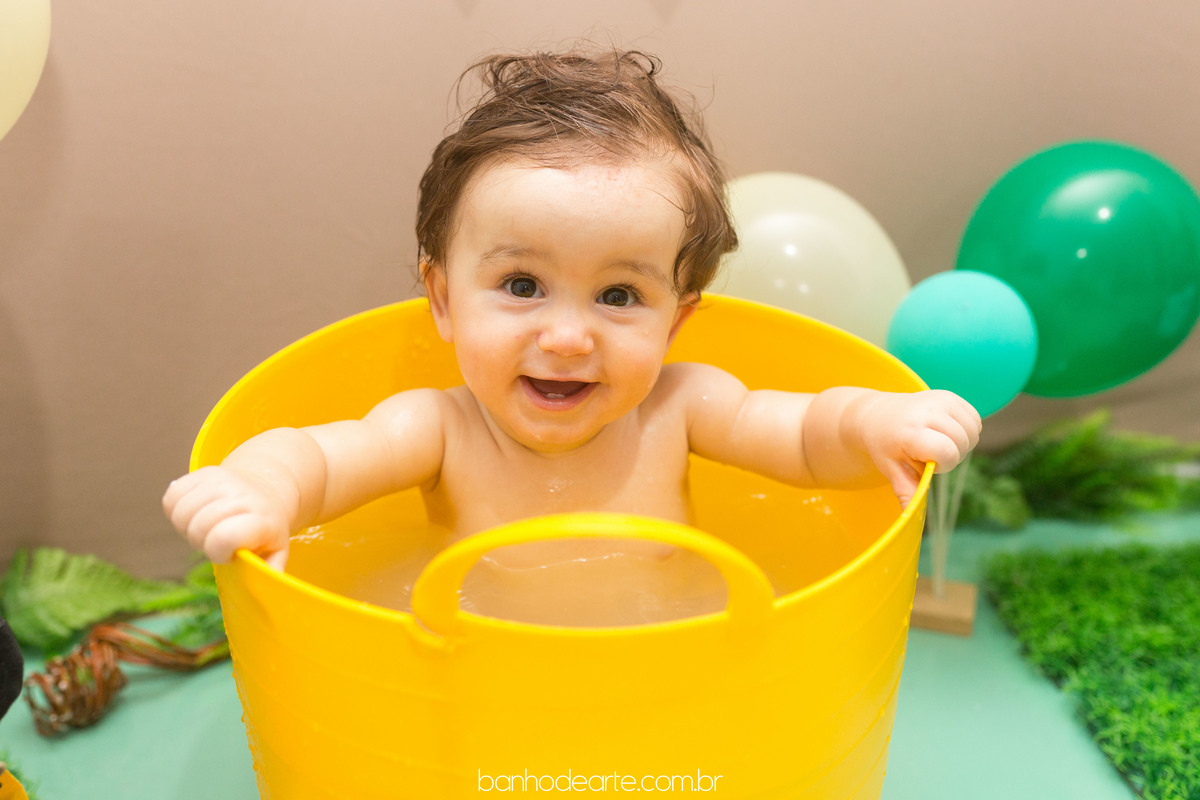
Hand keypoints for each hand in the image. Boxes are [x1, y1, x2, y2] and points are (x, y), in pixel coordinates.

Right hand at [162, 466, 292, 570]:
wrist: (266, 492)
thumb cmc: (266, 530)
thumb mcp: (276, 551)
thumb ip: (269, 570)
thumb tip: (266, 587)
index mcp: (262, 519)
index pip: (225, 537)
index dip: (219, 552)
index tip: (230, 553)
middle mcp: (242, 495)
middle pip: (198, 527)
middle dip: (202, 542)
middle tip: (216, 541)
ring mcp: (222, 480)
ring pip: (181, 512)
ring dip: (187, 527)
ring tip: (206, 528)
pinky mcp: (204, 472)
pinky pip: (172, 497)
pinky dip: (175, 510)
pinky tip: (194, 513)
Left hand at [856, 390, 980, 507]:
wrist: (877, 416)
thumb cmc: (885, 447)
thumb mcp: (891, 470)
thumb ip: (907, 491)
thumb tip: (910, 517)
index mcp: (910, 431)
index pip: (947, 451)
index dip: (943, 464)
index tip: (926, 463)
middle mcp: (925, 410)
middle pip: (962, 442)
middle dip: (951, 455)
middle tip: (929, 453)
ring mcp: (939, 399)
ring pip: (973, 431)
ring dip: (961, 443)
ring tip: (937, 442)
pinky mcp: (950, 395)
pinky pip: (975, 419)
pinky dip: (967, 429)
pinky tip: (945, 432)